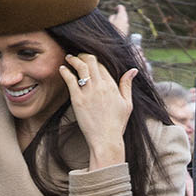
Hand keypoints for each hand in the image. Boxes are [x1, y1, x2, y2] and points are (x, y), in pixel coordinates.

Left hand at [59, 52, 135, 167]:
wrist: (106, 140)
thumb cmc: (117, 124)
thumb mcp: (127, 104)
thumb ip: (127, 85)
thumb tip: (133, 70)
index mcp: (111, 86)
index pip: (102, 65)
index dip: (95, 59)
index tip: (89, 59)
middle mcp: (100, 86)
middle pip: (91, 61)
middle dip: (83, 55)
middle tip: (78, 55)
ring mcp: (88, 92)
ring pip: (80, 67)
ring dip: (73, 60)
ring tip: (69, 58)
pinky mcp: (77, 100)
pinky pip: (70, 80)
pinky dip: (65, 72)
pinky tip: (62, 69)